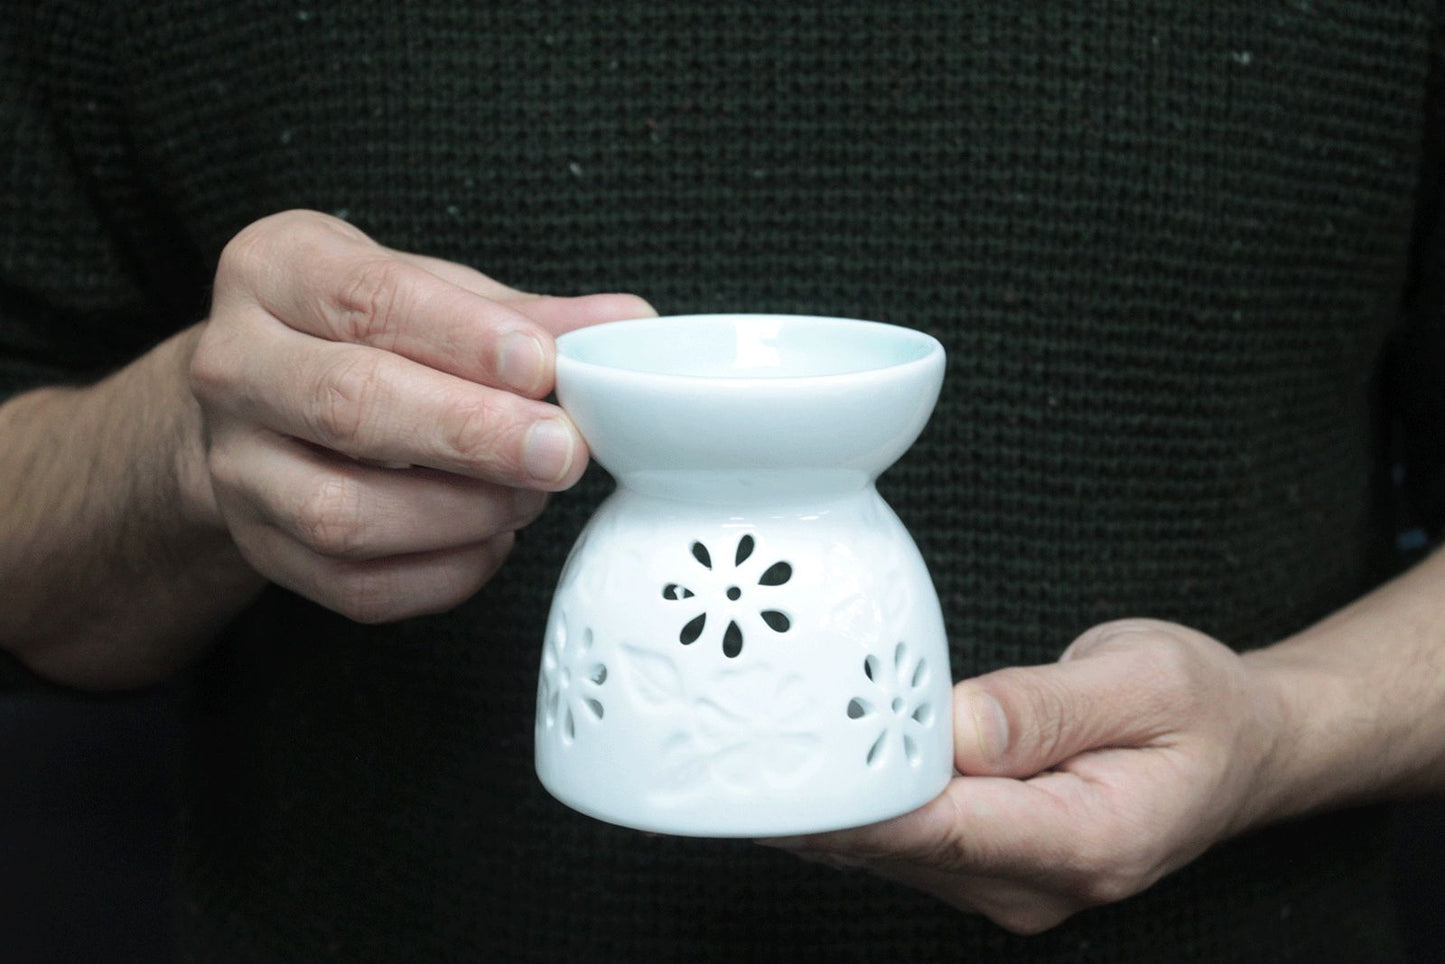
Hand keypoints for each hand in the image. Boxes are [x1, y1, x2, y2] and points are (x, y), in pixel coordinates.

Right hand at [189, 210, 652, 622]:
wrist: (261, 400)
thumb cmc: (361, 333)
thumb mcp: (432, 293)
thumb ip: (525, 315)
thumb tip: (626, 328)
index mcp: (275, 272)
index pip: (369, 300)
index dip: (464, 338)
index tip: (540, 367)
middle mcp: (234, 365)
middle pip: (350, 406)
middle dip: (471, 434)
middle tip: (560, 450)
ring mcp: (237, 467)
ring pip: (343, 512)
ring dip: (460, 513)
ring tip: (529, 496)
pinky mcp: (263, 547)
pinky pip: (356, 585)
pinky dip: (444, 572)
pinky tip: (491, 539)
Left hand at [760, 619, 1286, 934]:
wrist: (1240, 747)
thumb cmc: (1202, 710)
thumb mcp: (1144, 679)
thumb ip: (1040, 707)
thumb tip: (950, 724)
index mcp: (1086, 839)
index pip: (943, 825)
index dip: (854, 799)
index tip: (778, 768)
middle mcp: (1034, 880)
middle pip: (898, 844)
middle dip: (815, 797)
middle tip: (728, 739)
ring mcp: (1006, 881)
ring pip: (889, 848)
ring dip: (823, 802)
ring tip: (742, 744)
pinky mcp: (985, 864)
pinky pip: (903, 839)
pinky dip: (853, 803)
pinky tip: (800, 766)